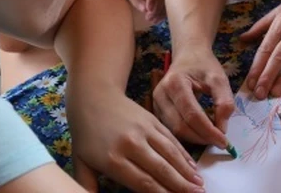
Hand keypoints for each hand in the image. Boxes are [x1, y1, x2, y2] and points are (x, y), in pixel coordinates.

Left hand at [67, 91, 204, 192]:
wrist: (93, 95)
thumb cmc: (86, 133)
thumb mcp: (80, 163)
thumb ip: (87, 186)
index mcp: (113, 159)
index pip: (144, 182)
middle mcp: (132, 144)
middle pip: (162, 169)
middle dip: (181, 186)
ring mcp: (144, 130)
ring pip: (170, 153)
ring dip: (187, 170)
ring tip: (200, 184)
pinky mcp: (153, 120)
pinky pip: (171, 138)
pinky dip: (184, 153)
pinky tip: (192, 165)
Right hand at [153, 47, 234, 147]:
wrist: (188, 54)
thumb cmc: (203, 65)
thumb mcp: (219, 79)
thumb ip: (224, 102)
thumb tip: (222, 130)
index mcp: (175, 83)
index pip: (192, 114)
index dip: (208, 131)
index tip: (224, 142)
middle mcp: (161, 94)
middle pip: (180, 126)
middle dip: (201, 138)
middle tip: (219, 142)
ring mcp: (155, 103)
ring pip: (174, 131)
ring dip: (194, 139)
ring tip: (211, 139)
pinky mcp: (156, 110)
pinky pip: (170, 128)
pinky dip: (186, 135)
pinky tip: (199, 135)